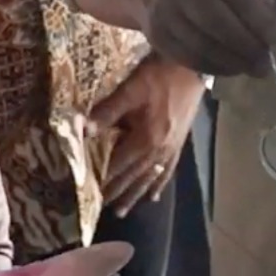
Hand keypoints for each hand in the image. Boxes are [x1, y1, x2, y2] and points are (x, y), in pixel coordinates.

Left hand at [89, 57, 203, 214]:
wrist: (192, 63)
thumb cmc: (160, 74)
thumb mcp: (130, 89)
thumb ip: (107, 111)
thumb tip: (83, 131)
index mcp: (147, 139)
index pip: (119, 164)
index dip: (103, 178)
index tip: (87, 192)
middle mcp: (159, 150)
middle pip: (133, 176)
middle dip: (116, 193)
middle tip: (100, 209)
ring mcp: (172, 148)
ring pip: (150, 178)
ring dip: (135, 195)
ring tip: (123, 212)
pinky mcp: (180, 142)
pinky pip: (168, 170)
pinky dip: (159, 184)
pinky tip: (155, 195)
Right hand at [145, 0, 274, 77]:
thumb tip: (268, 20)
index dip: (256, 17)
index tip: (275, 38)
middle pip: (215, 21)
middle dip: (245, 45)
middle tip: (265, 63)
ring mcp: (163, 12)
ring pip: (200, 44)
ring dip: (231, 61)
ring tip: (253, 69)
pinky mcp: (156, 36)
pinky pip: (187, 58)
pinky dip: (213, 67)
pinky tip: (231, 68)